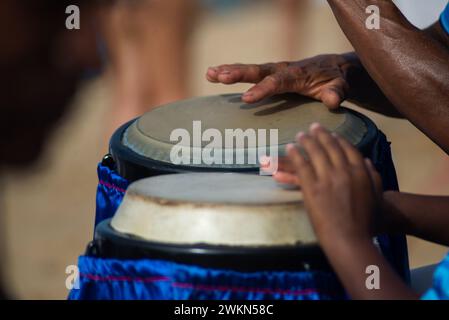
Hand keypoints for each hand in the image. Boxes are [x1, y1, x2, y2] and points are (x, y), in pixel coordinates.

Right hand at [206, 54, 360, 108]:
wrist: (334, 68)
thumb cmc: (336, 80)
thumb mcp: (340, 87)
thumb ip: (336, 93)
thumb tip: (332, 101)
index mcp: (297, 74)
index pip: (278, 81)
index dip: (262, 89)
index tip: (246, 98)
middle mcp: (283, 69)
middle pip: (258, 70)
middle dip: (239, 74)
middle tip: (219, 77)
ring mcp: (275, 70)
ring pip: (250, 69)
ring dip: (229, 70)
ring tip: (209, 73)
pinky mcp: (270, 74)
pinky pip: (249, 73)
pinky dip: (231, 72)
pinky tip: (213, 74)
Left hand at [284, 123, 381, 244]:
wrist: (352, 238)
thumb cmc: (368, 222)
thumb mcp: (377, 195)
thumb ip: (373, 176)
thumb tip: (367, 161)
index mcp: (360, 171)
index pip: (347, 148)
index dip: (338, 139)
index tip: (331, 134)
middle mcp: (343, 170)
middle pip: (330, 147)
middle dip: (320, 135)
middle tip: (313, 127)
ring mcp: (327, 178)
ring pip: (315, 153)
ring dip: (307, 141)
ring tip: (300, 134)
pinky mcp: (312, 188)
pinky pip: (301, 166)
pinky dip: (295, 155)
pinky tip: (290, 147)